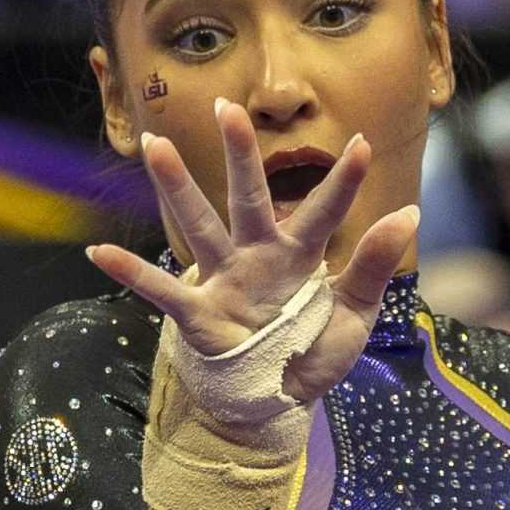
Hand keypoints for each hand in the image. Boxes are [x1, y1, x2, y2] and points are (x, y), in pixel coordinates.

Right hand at [87, 100, 420, 407]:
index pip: (325, 212)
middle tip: (227, 106)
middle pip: (248, 198)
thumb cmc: (311, 352)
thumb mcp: (355, 317)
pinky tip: (100, 253)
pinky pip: (161, 292)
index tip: (361, 143)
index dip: (342, 182)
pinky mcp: (198, 314)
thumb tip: (409, 211)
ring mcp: (223, 281)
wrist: (271, 403)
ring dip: (177, 188)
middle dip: (239, 155)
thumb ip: (374, 266)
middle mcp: (257, 257)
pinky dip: (131, 273)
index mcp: (300, 257)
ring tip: (155, 146)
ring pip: (198, 226)